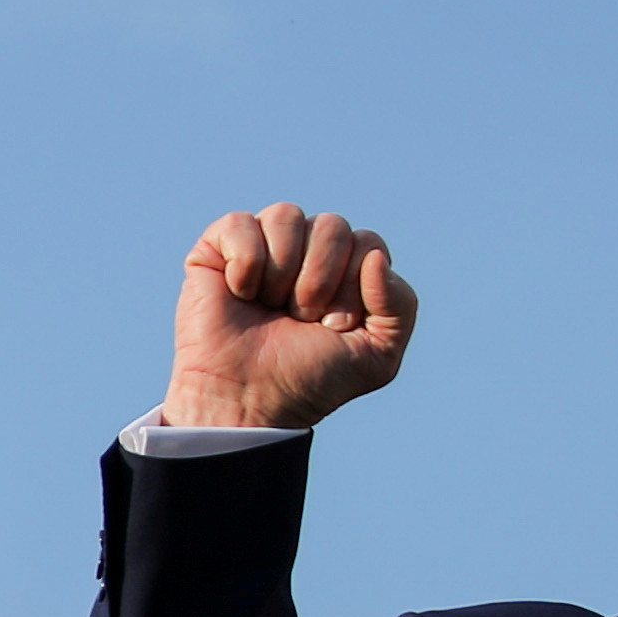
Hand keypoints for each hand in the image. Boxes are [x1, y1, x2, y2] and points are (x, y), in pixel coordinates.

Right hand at [165, 205, 416, 435]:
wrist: (248, 400)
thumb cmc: (309, 379)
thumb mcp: (378, 355)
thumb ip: (401, 305)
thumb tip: (374, 257)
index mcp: (345, 269)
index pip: (367, 243)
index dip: (353, 286)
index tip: (333, 327)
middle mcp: (305, 251)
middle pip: (332, 225)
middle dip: (319, 281)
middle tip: (299, 319)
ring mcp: (263, 246)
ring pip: (287, 216)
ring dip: (282, 272)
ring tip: (268, 307)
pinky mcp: (217, 249)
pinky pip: (240, 223)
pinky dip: (245, 262)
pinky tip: (239, 293)